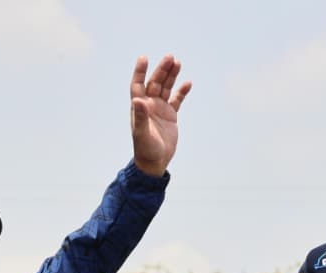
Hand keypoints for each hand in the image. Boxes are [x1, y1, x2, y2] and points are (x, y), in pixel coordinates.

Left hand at [130, 54, 191, 176]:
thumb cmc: (145, 149)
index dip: (140, 71)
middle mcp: (149, 104)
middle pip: (155, 82)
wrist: (155, 161)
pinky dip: (182, 91)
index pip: (138, 84)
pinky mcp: (171, 115)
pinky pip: (177, 99)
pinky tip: (188, 83)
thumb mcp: (142, 133)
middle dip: (162, 70)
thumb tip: (137, 100)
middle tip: (170, 57)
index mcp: (139, 106)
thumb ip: (140, 116)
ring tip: (178, 62)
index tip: (144, 58)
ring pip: (166, 88)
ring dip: (171, 76)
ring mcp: (160, 108)